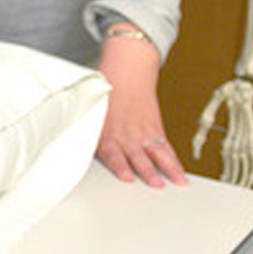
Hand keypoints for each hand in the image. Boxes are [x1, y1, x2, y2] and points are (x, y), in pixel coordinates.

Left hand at [95, 32, 187, 186]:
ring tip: (177, 182)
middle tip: (156, 184)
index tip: (127, 177)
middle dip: (148, 171)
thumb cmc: (106, 91)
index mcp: (107, 132)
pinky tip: (179, 172)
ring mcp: (143, 132)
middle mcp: (126, 134)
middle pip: (139, 156)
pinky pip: (166, 147)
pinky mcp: (155, 128)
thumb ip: (88, 133)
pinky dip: (174, 160)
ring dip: (167, 169)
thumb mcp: (91, 113)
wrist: (127, 69)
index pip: (113, 153)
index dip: (121, 166)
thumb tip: (73, 148)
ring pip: (158, 153)